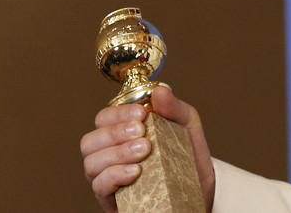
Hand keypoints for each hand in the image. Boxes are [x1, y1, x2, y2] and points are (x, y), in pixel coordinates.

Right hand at [81, 86, 215, 211]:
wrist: (200, 186)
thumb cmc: (187, 153)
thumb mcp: (186, 125)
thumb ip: (173, 108)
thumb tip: (160, 91)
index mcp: (120, 133)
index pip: (104, 118)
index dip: (118, 114)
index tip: (142, 114)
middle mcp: (107, 154)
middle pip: (90, 140)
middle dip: (115, 133)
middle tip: (142, 133)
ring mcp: (106, 177)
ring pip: (91, 162)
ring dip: (117, 153)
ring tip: (144, 151)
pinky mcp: (111, 199)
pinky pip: (99, 186)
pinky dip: (115, 175)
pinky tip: (136, 172)